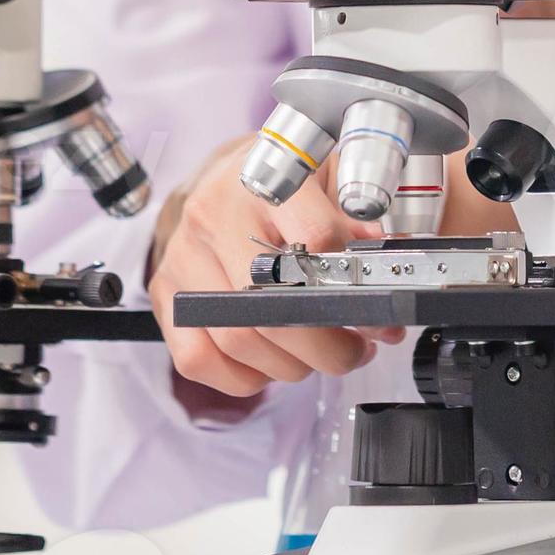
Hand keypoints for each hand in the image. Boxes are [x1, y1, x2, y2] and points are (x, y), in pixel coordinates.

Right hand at [148, 133, 398, 398]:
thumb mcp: (330, 181)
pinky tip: (269, 362)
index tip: (377, 312)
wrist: (223, 178)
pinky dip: (242, 377)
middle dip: (327, 346)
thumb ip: (360, 224)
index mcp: (266, 178)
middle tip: (354, 351)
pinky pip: (197, 358)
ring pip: (238, 338)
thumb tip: (390, 275)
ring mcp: (184, 256)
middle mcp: (216, 215)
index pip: (313, 238)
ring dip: (292, 366)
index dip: (353, 286)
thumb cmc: (285, 184)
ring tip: (319, 356)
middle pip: (272, 304)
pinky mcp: (165, 292)